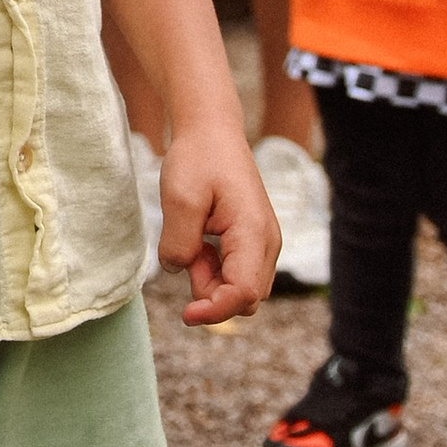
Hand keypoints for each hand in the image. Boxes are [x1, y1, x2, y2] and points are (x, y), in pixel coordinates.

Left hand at [157, 123, 276, 325]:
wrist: (212, 132)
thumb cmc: (198, 159)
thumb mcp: (179, 199)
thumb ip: (179, 244)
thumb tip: (179, 271)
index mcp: (253, 233)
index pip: (244, 293)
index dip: (215, 311)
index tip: (185, 315)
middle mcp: (267, 243)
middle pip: (246, 298)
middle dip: (212, 293)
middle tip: (187, 253)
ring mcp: (263, 243)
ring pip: (240, 288)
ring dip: (211, 280)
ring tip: (193, 241)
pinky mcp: (253, 242)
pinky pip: (236, 273)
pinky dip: (213, 269)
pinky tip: (200, 242)